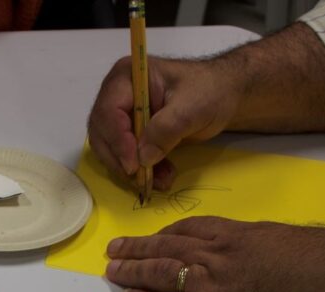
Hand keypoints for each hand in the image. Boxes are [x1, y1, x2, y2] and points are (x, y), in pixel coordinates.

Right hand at [87, 56, 241, 191]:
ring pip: (109, 149)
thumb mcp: (192, 107)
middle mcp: (115, 95)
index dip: (118, 141)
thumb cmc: (210, 91)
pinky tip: (158, 176)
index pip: (108, 112)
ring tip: (158, 181)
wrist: (223, 94)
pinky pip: (122, 156)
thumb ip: (166, 129)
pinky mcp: (128, 133)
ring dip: (129, 170)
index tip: (134, 165)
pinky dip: (138, 171)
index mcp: (126, 78)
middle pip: (102, 134)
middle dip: (120, 160)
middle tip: (143, 180)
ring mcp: (120, 116)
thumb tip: (143, 159)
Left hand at [104, 216, 324, 291]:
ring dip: (132, 273)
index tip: (149, 237)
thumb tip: (244, 251)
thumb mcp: (275, 238)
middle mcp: (212, 257)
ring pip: (159, 275)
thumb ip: (250, 243)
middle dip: (136, 249)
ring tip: (113, 273)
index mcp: (232, 235)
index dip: (162, 235)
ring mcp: (208, 287)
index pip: (187, 231)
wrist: (321, 287)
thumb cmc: (312, 263)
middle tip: (114, 250)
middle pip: (164, 249)